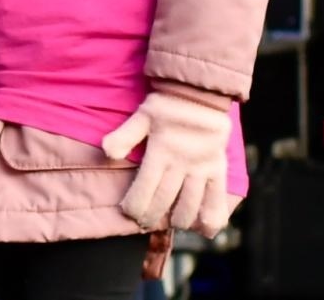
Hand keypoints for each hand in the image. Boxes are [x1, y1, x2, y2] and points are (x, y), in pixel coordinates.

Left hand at [101, 90, 231, 236]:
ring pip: (189, 205)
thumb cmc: (167, 105)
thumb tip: (106, 152)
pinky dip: (212, 217)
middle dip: (151, 216)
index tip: (129, 212)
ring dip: (177, 219)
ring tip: (170, 221)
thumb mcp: (142, 115)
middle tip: (144, 222)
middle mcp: (181, 163)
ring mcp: (201, 167)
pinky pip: (217, 197)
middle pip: (164, 201)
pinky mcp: (218, 168)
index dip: (134, 206)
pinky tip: (206, 231)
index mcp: (160, 151)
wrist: (200, 92)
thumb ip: (124, 135)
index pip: (144, 189)